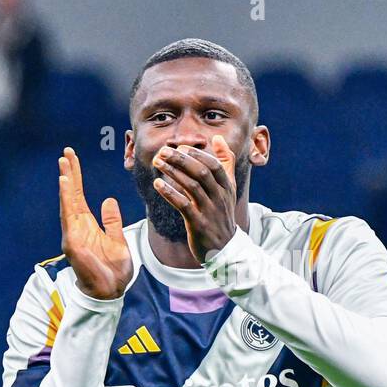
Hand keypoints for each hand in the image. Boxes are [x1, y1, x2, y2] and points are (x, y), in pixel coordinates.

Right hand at [59, 147, 132, 299]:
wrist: (110, 292)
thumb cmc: (113, 270)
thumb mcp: (118, 239)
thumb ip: (112, 221)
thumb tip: (108, 200)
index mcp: (87, 225)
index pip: (80, 196)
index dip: (76, 178)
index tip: (72, 159)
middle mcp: (77, 227)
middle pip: (71, 196)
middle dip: (69, 174)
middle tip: (66, 152)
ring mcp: (73, 235)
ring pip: (68, 203)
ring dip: (66, 183)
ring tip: (64, 164)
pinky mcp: (73, 243)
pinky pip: (69, 217)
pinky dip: (67, 200)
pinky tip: (65, 184)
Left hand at [152, 135, 238, 262]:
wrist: (225, 248)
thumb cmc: (222, 214)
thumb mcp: (228, 187)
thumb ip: (226, 162)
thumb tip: (218, 138)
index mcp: (227, 186)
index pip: (214, 165)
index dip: (197, 154)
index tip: (180, 146)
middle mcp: (220, 197)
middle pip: (201, 172)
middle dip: (181, 159)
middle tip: (163, 151)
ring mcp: (210, 211)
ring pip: (191, 186)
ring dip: (173, 172)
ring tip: (157, 162)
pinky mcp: (199, 224)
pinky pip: (183, 205)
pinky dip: (170, 193)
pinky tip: (157, 184)